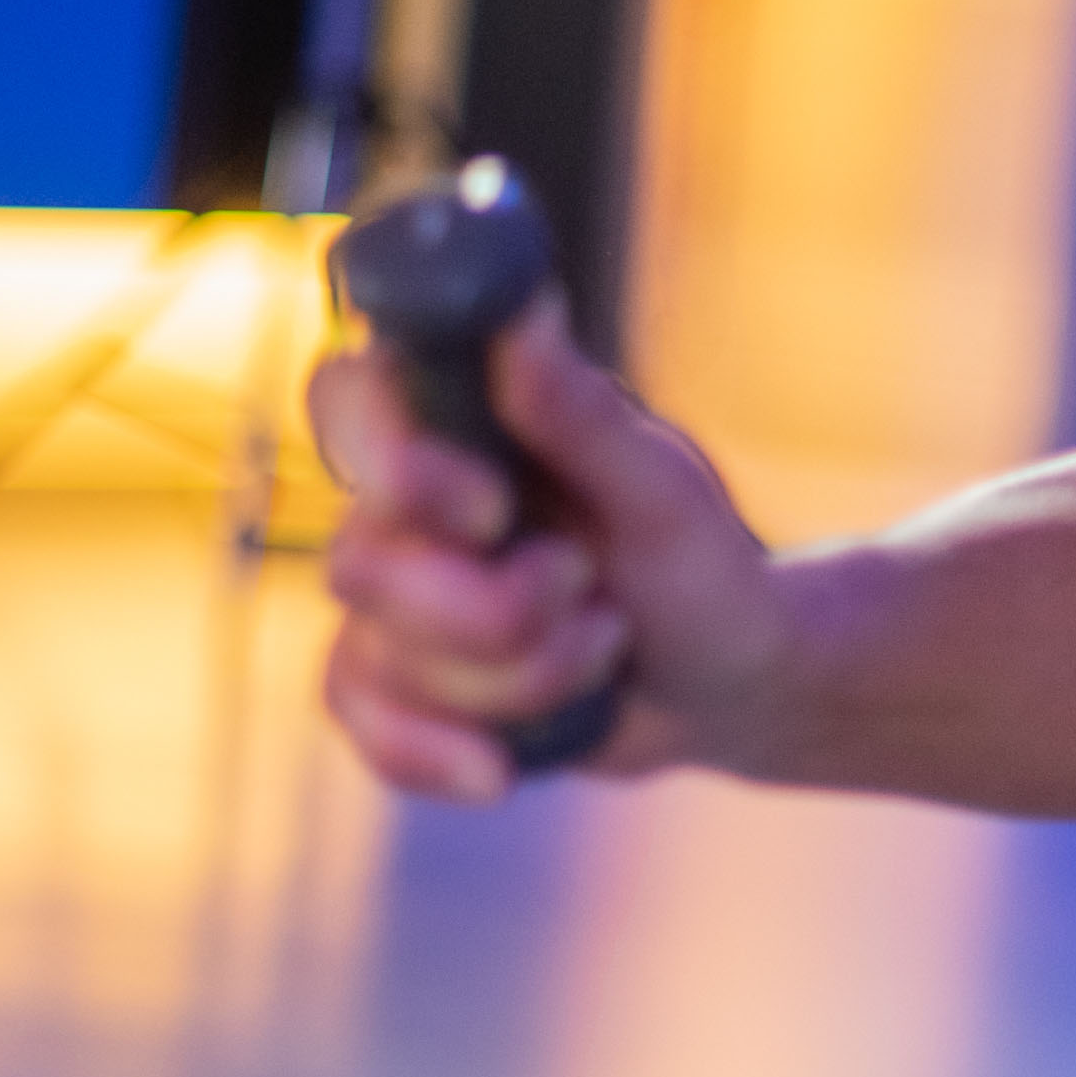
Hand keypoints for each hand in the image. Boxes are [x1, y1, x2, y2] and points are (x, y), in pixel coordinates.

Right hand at [313, 301, 782, 803]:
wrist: (730, 684)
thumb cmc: (706, 566)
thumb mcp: (663, 490)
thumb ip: (582, 412)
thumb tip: (525, 308)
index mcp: (458, 419)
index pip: (346, 397)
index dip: (397, 464)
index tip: (492, 510)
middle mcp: (403, 500)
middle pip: (360, 562)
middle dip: (494, 609)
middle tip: (592, 589)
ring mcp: (391, 595)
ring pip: (379, 657)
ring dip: (516, 677)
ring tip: (603, 647)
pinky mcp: (395, 681)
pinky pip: (363, 723)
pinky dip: (440, 753)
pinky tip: (501, 768)